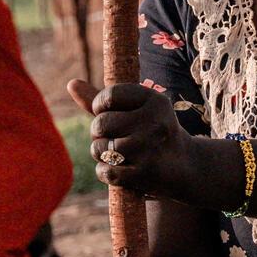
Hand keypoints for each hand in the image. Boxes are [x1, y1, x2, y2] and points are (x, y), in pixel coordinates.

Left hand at [66, 78, 198, 199]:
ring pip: (100, 149)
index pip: (108, 97)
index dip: (100, 107)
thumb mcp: (136, 110)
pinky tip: (119, 170)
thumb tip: (71, 84)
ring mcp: (150, 148)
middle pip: (101, 123)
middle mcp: (155, 122)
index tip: (109, 113)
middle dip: (99, 133)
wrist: (186, 166)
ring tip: (117, 154)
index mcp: (154, 99)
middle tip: (114, 137)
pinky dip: (105, 172)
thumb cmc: (153, 132)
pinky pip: (105, 171)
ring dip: (101, 154)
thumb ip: (103, 99)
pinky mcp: (145, 173)